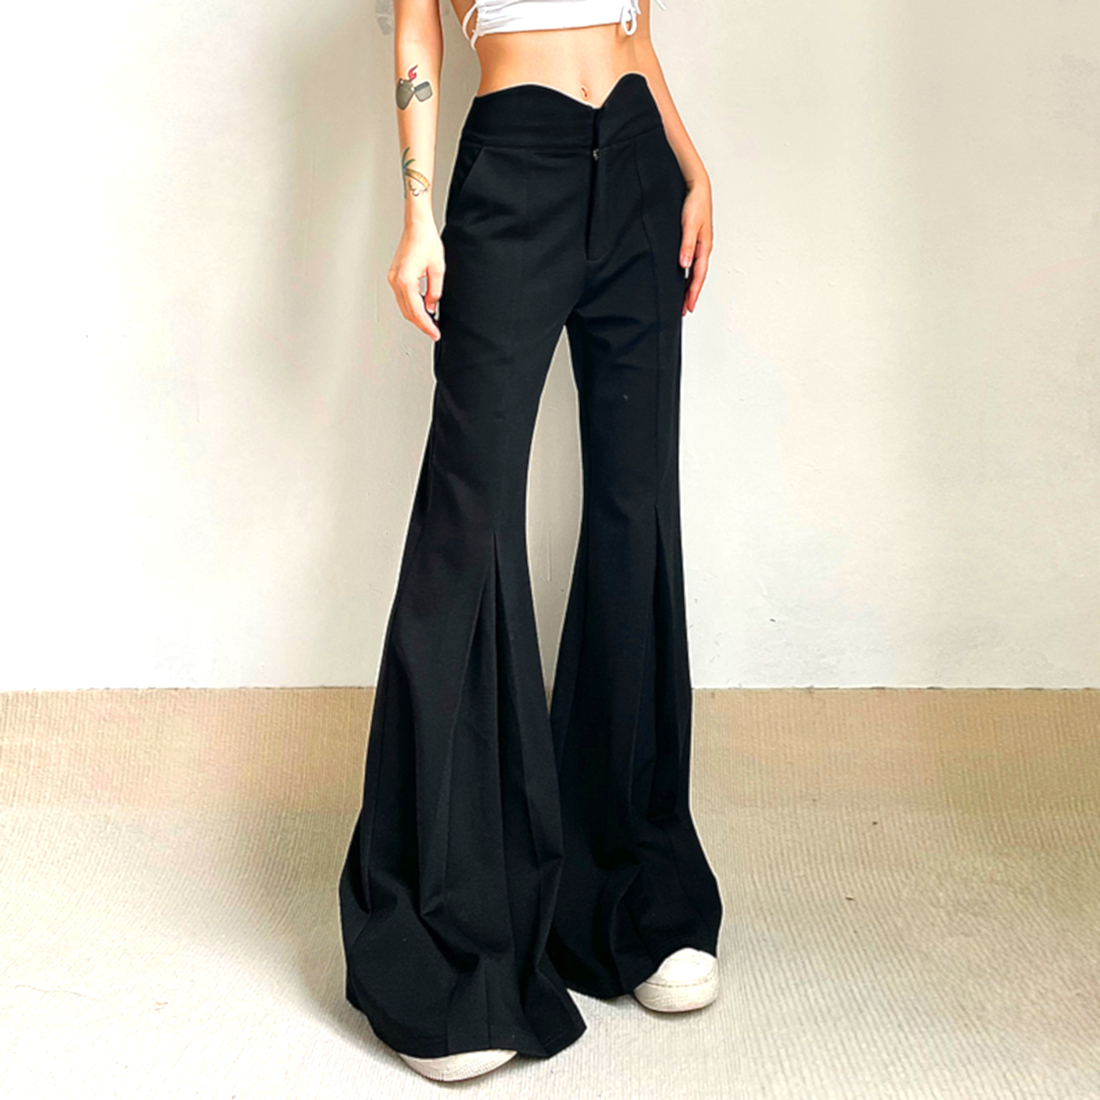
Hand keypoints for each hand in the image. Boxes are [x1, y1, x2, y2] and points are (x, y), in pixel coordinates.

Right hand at [387, 216, 444, 339]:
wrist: (417, 226)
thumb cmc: (426, 241)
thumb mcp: (438, 269)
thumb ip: (435, 292)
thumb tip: (432, 308)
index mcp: (406, 280)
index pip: (417, 311)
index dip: (427, 325)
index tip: (435, 333)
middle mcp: (396, 281)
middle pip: (408, 312)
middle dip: (422, 324)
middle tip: (434, 331)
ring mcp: (393, 279)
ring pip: (404, 306)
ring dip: (417, 316)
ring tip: (431, 323)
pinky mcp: (394, 276)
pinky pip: (403, 297)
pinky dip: (412, 306)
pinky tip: (423, 309)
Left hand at [678, 173, 712, 316]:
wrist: (697, 186)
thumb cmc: (695, 202)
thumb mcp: (689, 224)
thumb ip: (686, 245)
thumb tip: (685, 265)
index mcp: (704, 246)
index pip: (698, 275)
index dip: (693, 293)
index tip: (688, 307)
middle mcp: (703, 248)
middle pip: (697, 277)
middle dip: (692, 294)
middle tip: (685, 310)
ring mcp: (699, 244)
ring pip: (695, 271)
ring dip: (690, 285)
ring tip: (683, 299)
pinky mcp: (693, 239)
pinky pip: (692, 262)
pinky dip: (688, 273)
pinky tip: (682, 277)